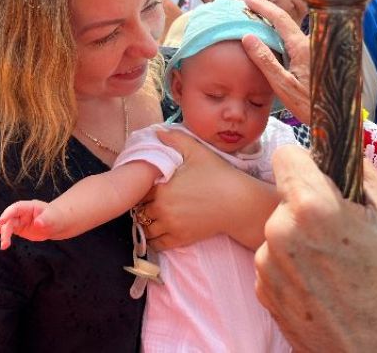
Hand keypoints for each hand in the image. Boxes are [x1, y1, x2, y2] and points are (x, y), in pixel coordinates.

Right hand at [0, 199, 51, 249]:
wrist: (56, 222)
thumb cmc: (56, 218)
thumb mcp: (53, 218)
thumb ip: (46, 220)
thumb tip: (39, 223)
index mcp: (28, 207)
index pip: (15, 208)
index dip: (8, 214)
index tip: (2, 221)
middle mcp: (20, 213)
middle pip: (6, 220)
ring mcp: (17, 221)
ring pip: (2, 227)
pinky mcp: (16, 228)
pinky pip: (4, 230)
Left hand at [141, 128, 276, 251]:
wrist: (237, 202)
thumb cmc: (217, 174)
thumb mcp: (196, 151)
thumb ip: (175, 139)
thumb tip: (158, 132)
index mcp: (162, 188)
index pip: (139, 191)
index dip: (141, 188)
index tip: (148, 185)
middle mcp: (163, 209)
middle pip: (140, 210)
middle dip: (143, 205)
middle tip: (149, 200)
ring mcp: (171, 226)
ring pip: (146, 229)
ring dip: (145, 222)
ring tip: (152, 215)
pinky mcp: (181, 239)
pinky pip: (158, 244)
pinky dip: (154, 240)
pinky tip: (158, 231)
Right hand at [242, 0, 310, 122]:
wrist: (338, 118)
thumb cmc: (311, 106)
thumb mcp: (283, 86)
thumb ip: (265, 60)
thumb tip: (247, 36)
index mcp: (303, 46)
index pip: (280, 18)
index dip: (261, 5)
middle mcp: (313, 42)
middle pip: (287, 19)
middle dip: (266, 10)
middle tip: (248, 2)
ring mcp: (318, 48)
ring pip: (294, 28)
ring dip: (275, 22)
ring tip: (256, 17)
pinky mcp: (320, 55)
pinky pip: (298, 38)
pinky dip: (283, 32)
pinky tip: (273, 35)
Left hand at [254, 146, 376, 352]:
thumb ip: (364, 174)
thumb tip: (347, 146)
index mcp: (312, 208)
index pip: (287, 154)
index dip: (309, 161)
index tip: (325, 174)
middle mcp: (279, 234)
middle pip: (286, 196)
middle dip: (311, 204)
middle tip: (346, 231)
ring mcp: (268, 268)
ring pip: (281, 230)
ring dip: (302, 239)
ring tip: (339, 266)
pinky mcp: (265, 294)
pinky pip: (276, 261)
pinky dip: (296, 267)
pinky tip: (326, 286)